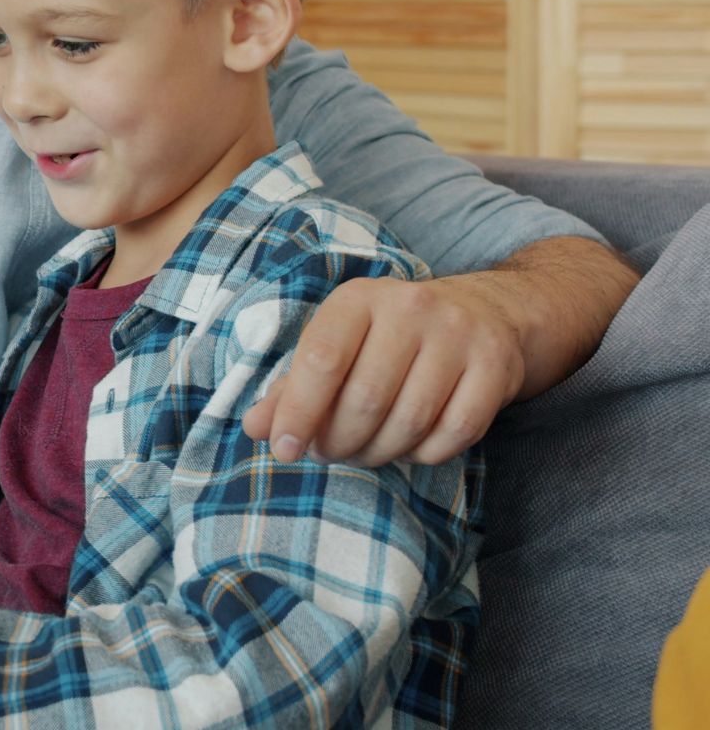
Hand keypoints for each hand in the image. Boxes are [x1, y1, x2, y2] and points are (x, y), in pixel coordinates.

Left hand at [244, 274, 524, 467]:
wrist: (482, 313)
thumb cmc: (388, 337)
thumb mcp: (337, 344)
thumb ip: (292, 386)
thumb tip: (256, 429)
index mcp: (359, 298)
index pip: (321, 360)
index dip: (298, 412)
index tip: (283, 449)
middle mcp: (411, 307)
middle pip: (365, 398)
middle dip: (339, 441)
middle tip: (329, 452)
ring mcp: (458, 335)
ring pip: (410, 420)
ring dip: (379, 452)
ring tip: (365, 451)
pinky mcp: (496, 366)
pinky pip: (456, 433)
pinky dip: (426, 453)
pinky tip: (410, 446)